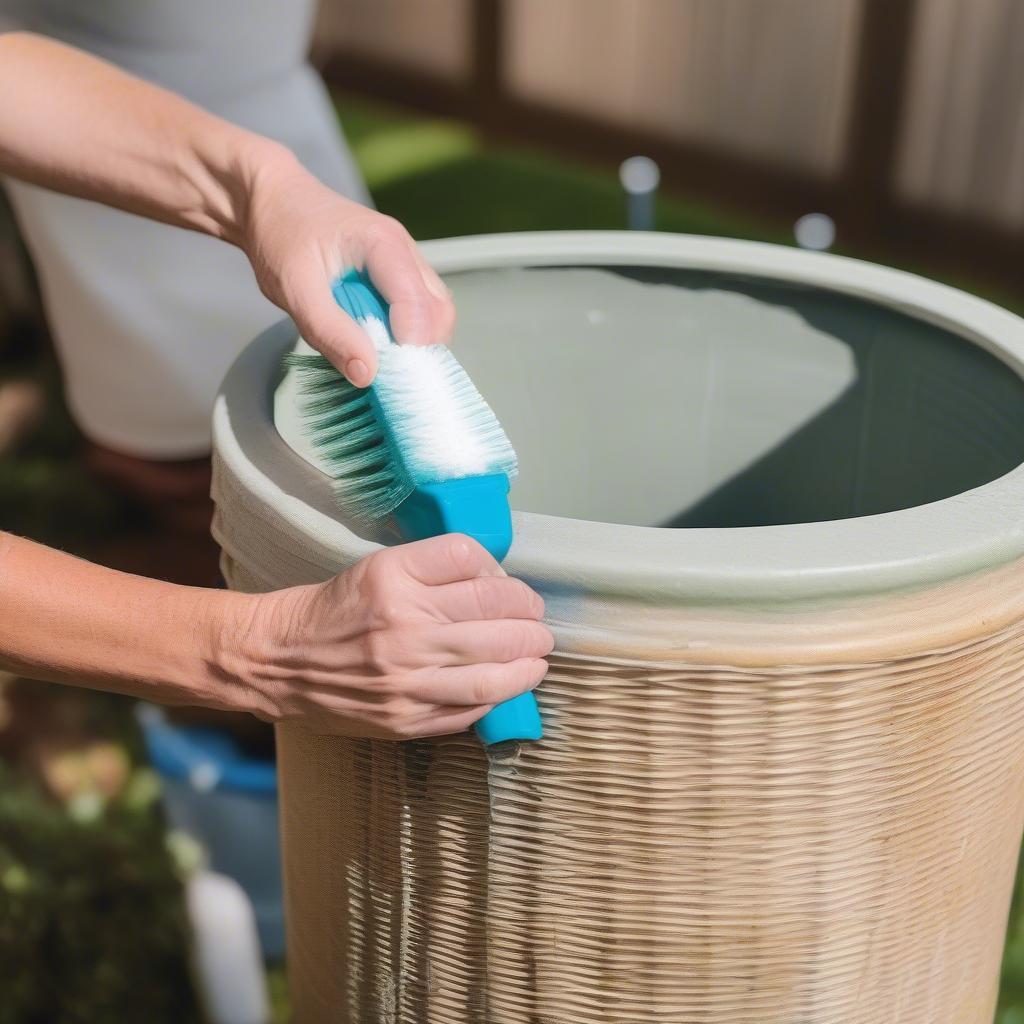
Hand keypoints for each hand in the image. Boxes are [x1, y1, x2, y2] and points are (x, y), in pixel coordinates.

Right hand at [227, 535, 552, 739]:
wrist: (277, 661)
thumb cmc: (332, 611)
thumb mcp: (376, 568)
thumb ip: (434, 570)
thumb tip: (497, 583)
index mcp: (392, 577)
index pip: (473, 561)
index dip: (503, 573)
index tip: (510, 586)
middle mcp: (402, 624)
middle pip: (497, 612)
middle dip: (530, 617)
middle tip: (538, 621)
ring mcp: (406, 676)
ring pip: (496, 667)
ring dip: (529, 660)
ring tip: (538, 655)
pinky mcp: (406, 716)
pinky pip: (472, 707)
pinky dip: (501, 695)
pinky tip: (511, 685)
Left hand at [239, 152, 454, 386]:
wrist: (272, 202)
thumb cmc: (281, 236)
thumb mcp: (295, 290)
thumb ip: (331, 333)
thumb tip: (367, 375)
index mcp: (384, 244)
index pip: (418, 305)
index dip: (408, 346)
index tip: (384, 373)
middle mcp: (406, 251)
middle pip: (439, 312)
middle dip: (419, 349)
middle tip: (385, 372)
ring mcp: (408, 262)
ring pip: (436, 314)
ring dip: (416, 344)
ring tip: (379, 358)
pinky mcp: (402, 276)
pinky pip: (421, 311)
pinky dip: (408, 335)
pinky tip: (378, 343)